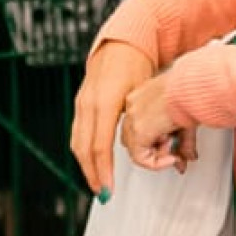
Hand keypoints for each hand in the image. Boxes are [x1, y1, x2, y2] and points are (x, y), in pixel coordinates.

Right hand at [72, 40, 153, 194]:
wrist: (121, 42)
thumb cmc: (139, 63)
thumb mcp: (146, 90)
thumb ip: (147, 118)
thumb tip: (159, 144)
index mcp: (105, 101)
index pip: (100, 146)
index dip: (104, 170)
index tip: (109, 189)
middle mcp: (88, 103)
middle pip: (84, 149)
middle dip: (93, 174)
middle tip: (103, 194)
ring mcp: (81, 103)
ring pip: (77, 143)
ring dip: (86, 166)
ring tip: (98, 184)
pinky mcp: (80, 103)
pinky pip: (77, 134)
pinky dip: (84, 152)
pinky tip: (93, 163)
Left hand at [120, 68, 196, 171]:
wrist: (195, 87)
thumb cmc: (194, 92)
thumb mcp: (186, 120)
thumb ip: (183, 141)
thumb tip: (187, 158)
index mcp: (141, 96)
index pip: (138, 126)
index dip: (156, 142)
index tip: (173, 149)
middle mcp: (133, 105)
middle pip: (134, 139)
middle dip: (156, 151)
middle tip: (176, 154)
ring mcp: (133, 117)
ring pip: (136, 149)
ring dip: (159, 156)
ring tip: (177, 151)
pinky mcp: (139, 130)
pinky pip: (140, 158)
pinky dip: (157, 163)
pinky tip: (172, 158)